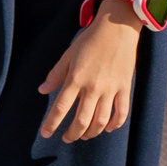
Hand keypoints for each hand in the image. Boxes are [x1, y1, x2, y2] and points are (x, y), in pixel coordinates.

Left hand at [38, 7, 139, 140]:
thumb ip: (55, 75)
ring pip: (100, 121)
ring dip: (91, 133)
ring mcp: (110, 89)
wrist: (117, 27)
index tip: (45, 134)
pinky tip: (107, 128)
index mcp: (75, 79)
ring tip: (84, 135)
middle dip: (72, 134)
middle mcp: (93, 87)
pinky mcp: (124, 88)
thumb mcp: (68, 55)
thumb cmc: (90, 40)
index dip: (51, 124)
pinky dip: (114, 124)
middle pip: (81, 121)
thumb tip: (42, 90)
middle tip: (66, 138)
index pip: (60, 108)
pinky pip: (121, 113)